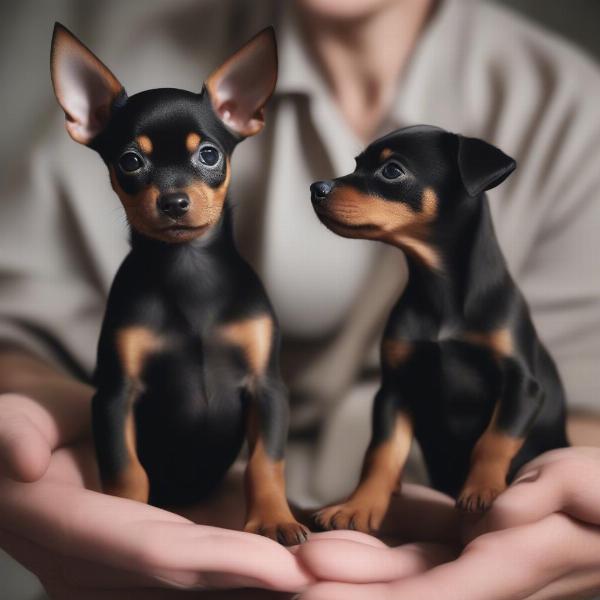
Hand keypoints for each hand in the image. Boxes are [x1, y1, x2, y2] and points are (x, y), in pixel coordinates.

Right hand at [0, 391, 311, 598]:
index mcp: (75, 535)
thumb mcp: (17, 423)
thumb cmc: (29, 433)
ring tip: (328, 576)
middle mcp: (101, 572)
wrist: (35, 453)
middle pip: (195, 583)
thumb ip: (17, 434)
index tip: (286, 565)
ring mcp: (124, 576)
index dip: (222, 562)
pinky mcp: (149, 565)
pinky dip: (249, 574)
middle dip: (261, 581)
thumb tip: (23, 460)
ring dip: (264, 584)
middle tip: (327, 577)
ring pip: (204, 589)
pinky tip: (294, 569)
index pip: (158, 552)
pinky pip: (203, 577)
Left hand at [297, 448, 599, 599]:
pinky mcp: (469, 543)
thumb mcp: (584, 488)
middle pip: (401, 590)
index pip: (426, 594)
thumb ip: (544, 499)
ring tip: (299, 556)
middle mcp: (480, 575)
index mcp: (506, 568)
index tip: (314, 595)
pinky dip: (378, 541)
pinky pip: (417, 545)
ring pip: (401, 568)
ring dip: (354, 564)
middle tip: (285, 576)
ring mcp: (470, 560)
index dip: (370, 597)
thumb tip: (492, 515)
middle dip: (345, 587)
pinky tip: (345, 529)